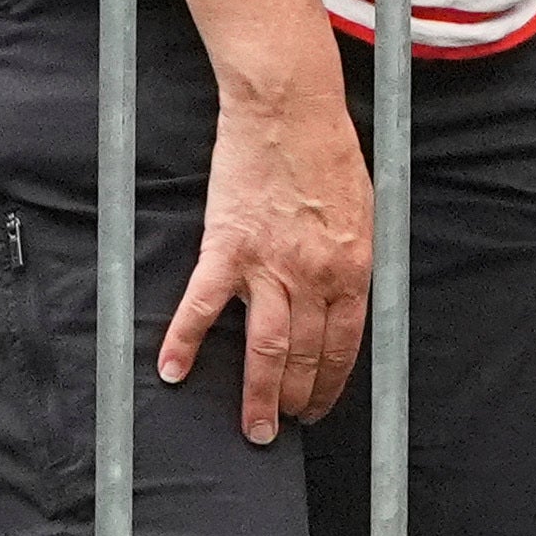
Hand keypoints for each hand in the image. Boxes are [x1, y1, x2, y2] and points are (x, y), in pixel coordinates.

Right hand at [163, 81, 369, 443]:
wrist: (289, 107)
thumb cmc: (327, 152)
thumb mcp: (363, 212)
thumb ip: (352, 260)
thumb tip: (346, 299)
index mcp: (352, 269)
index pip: (344, 346)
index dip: (331, 384)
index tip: (319, 407)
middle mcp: (314, 276)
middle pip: (306, 356)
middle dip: (296, 400)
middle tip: (281, 428)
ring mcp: (269, 265)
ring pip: (265, 348)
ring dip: (258, 395)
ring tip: (252, 428)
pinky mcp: (227, 246)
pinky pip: (202, 305)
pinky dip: (184, 341)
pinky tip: (172, 370)